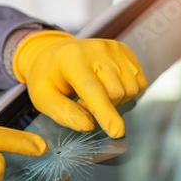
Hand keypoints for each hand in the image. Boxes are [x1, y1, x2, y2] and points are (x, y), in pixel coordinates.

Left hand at [13, 31, 146, 137]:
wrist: (55, 54)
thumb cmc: (48, 78)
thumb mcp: (42, 98)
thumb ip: (63, 112)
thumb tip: (88, 126)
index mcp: (71, 60)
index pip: (93, 89)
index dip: (105, 112)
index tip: (117, 132)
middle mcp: (96, 49)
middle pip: (115, 92)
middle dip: (103, 107)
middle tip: (83, 104)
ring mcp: (112, 47)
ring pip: (130, 89)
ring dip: (116, 101)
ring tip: (95, 94)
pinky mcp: (124, 50)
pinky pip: (139, 82)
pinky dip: (126, 92)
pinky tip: (108, 88)